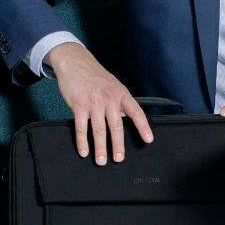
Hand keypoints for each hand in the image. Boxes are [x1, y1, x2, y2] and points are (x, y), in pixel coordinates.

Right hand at [46, 42, 153, 164]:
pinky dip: (82, 141)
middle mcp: (110, 99)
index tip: (148, 140)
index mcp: (121, 94)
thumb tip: (126, 119)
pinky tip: (84, 151)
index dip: (143, 126)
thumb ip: (120, 103)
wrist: (76, 63)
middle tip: (119, 158)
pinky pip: (81, 127)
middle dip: (118, 144)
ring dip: (101, 147)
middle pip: (116, 125)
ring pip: (99, 129)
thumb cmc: (97, 77)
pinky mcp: (79, 105)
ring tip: (101, 160)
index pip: (136, 112)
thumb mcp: (114, 86)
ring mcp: (94, 102)